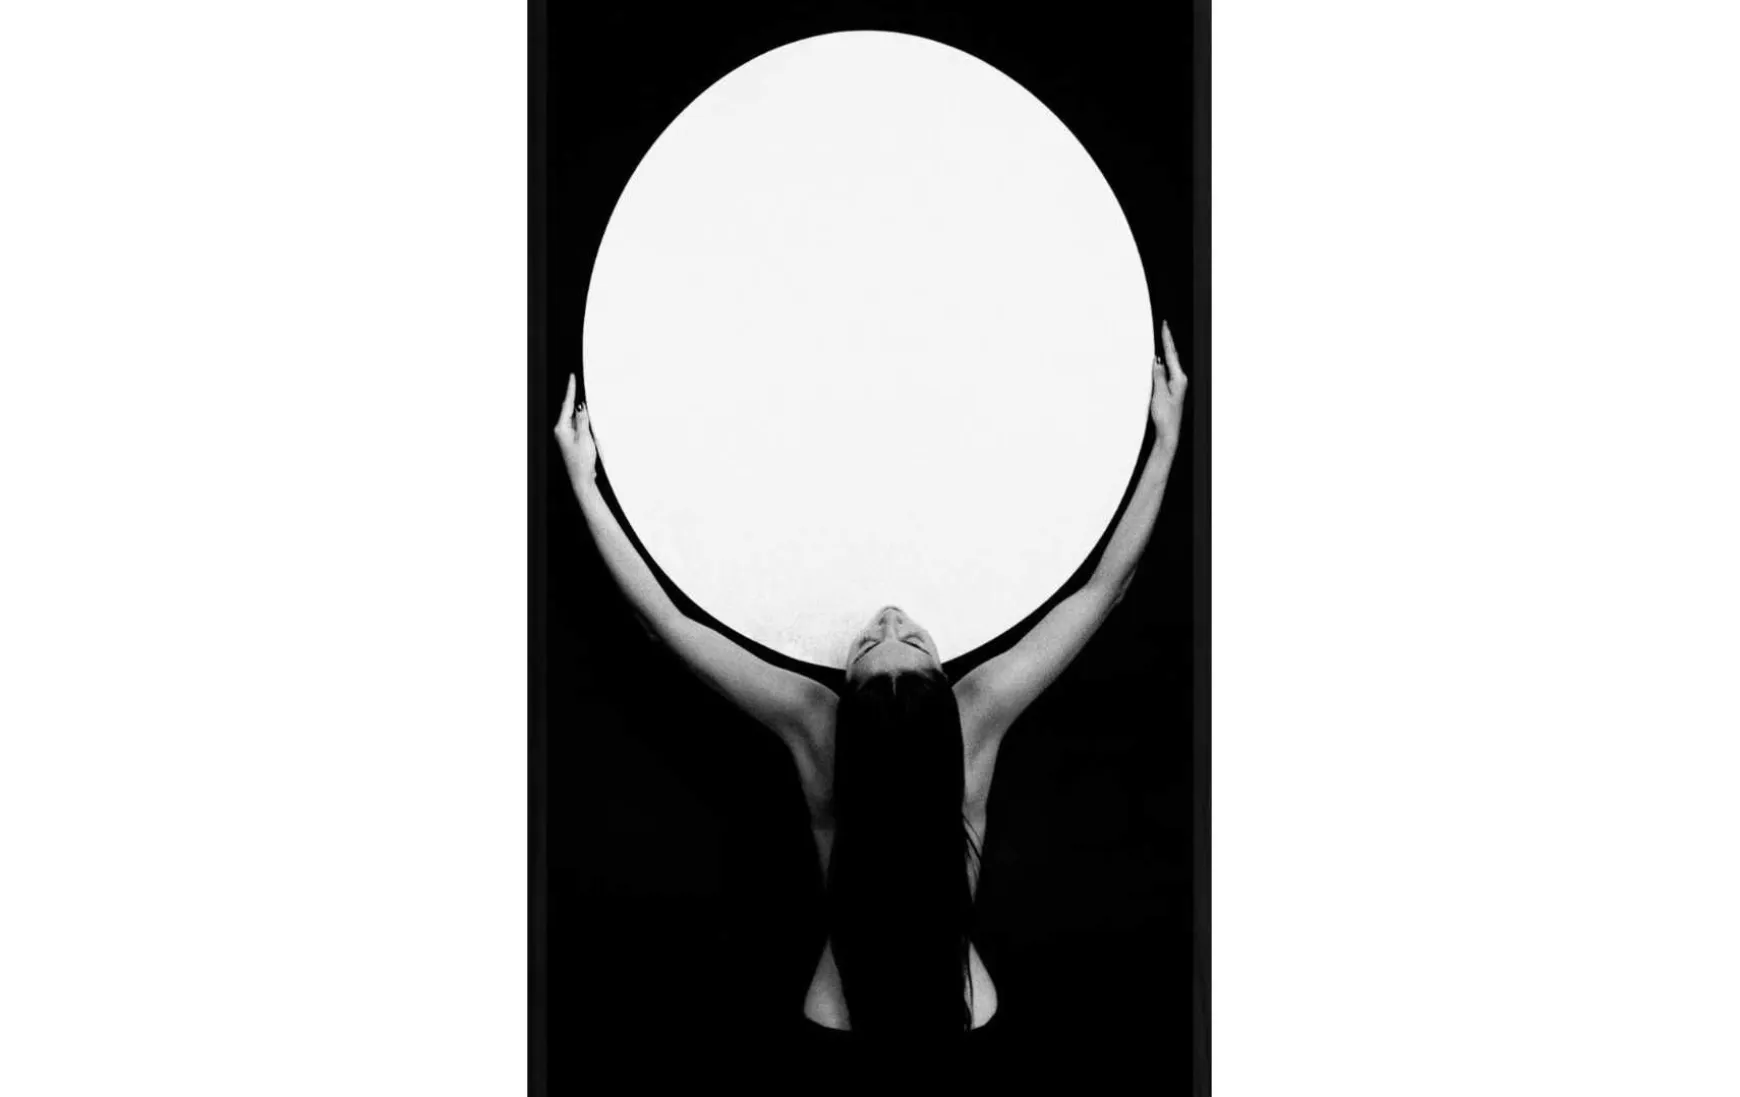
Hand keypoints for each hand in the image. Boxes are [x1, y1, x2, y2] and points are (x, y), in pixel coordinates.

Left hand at [553, 373, 597, 488]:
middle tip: (583, 388)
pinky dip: (584, 423)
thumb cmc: (582, 460)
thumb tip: (581, 406)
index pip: (567, 404)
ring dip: (582, 414)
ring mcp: (566, 436)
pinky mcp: (571, 441)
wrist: (581, 479)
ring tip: (590, 411)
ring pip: (575, 418)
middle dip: (577, 401)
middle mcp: (561, 430)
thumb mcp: (585, 437)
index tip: (572, 377)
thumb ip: (583, 420)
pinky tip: (590, 423)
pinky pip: (578, 426)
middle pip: (570, 410)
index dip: (571, 390)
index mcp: (561, 428)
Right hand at [1151, 320, 1187, 453]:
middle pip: (1173, 356)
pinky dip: (1164, 362)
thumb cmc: (1165, 416)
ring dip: (1166, 350)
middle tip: (1164, 327)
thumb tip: (1158, 360)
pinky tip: (1161, 360)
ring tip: (1163, 337)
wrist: (1168, 433)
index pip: (1171, 354)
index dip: (1167, 339)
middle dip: (1168, 341)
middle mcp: (1180, 380)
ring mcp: (1177, 385)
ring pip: (1171, 363)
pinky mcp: (1172, 390)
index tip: (1164, 326)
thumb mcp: (1159, 394)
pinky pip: (1168, 371)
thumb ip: (1158, 376)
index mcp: (1179, 379)